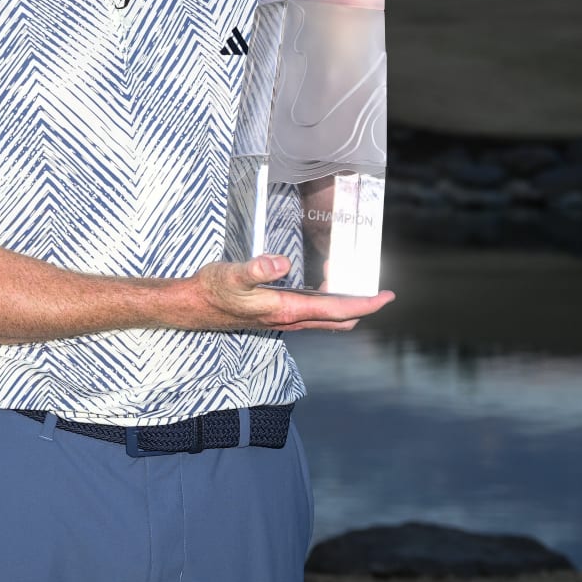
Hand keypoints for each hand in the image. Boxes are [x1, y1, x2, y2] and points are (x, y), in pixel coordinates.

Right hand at [185, 254, 392, 332]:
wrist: (194, 307)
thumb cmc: (213, 291)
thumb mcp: (232, 275)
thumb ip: (257, 268)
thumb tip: (281, 262)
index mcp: (287, 310)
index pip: (337, 309)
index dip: (366, 304)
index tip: (387, 296)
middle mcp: (290, 319)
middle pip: (338, 318)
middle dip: (361, 305)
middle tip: (375, 286)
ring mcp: (284, 320)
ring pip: (326, 317)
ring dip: (344, 302)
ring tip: (351, 279)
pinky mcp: (276, 315)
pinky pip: (312, 313)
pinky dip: (326, 302)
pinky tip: (321, 285)